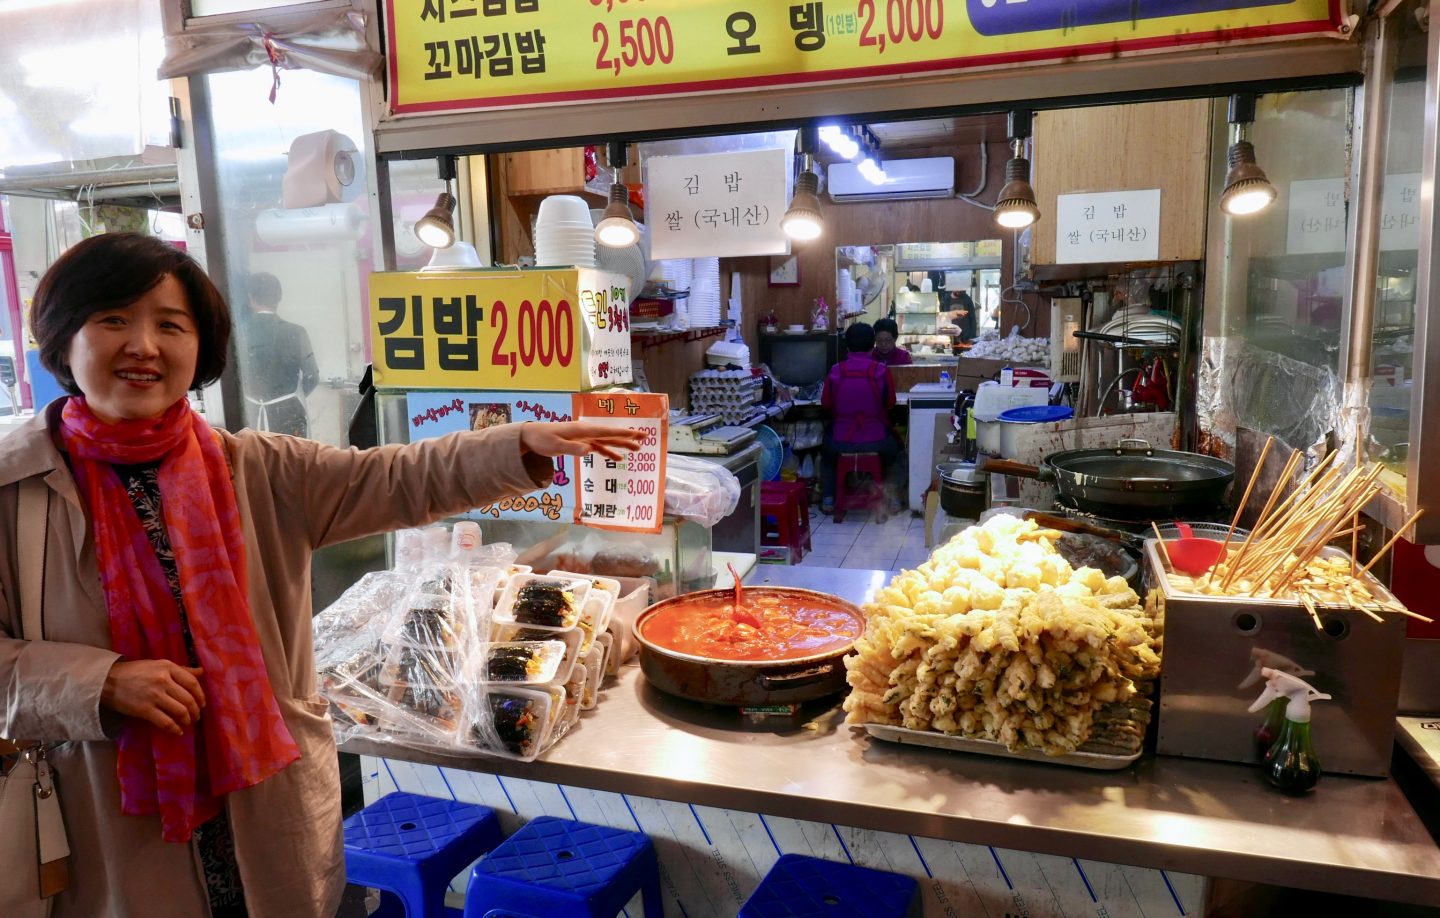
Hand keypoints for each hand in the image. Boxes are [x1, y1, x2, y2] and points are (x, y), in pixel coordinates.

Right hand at [101, 660, 205, 736]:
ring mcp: (153, 695)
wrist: (108, 681)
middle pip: (188, 699)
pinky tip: (177, 732)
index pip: (192, 682)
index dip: (201, 695)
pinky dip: (174, 729)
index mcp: (167, 667)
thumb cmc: (135, 672)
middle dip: (196, 710)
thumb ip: (181, 670)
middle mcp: (163, 680)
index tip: (202, 703)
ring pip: (180, 711)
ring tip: (188, 723)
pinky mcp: (144, 710)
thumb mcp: (158, 665)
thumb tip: (202, 671)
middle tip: (196, 716)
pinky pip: (165, 722)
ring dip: (187, 720)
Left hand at [519, 421, 645, 461]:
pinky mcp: (580, 443)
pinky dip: (608, 452)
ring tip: (637, 449)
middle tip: (645, 438)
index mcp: (582, 430)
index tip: (637, 434)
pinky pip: (598, 447)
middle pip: (611, 434)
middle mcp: (586, 432)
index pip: (606, 432)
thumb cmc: (542, 439)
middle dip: (628, 436)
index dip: (623, 433)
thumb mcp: (555, 446)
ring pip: (607, 441)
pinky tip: (617, 459)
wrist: (530, 436)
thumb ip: (572, 448)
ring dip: (621, 444)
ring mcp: (584, 437)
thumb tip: (589, 450)